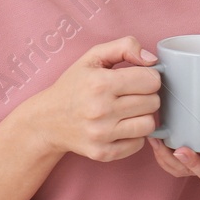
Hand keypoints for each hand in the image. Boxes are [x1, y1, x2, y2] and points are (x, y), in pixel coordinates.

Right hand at [26, 36, 161, 161]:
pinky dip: (134, 136)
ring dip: (142, 117)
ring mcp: (101, 134)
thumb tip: (151, 60)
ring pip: (149, 125)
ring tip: (127, 111)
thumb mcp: (93, 57)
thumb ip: (125, 46)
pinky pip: (138, 144)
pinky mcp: (102, 153)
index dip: (148, 77)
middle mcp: (100, 110)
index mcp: (100, 83)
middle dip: (146, 96)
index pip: (152, 80)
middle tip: (130, 95)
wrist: (46, 121)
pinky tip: (120, 127)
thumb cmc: (74, 86)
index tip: (138, 79)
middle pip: (153, 102)